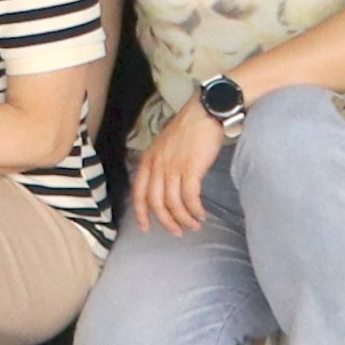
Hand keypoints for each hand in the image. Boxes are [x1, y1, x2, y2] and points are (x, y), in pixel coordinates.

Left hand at [130, 102, 227, 237]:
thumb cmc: (188, 128)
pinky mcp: (191, 169)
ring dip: (184, 219)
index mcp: (149, 159)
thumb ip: (160, 164)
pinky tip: (202, 215)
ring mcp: (173, 167)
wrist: (205, 112)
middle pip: (156, 203)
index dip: (141, 213)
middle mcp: (157, 165)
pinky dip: (195, 210)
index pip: (138, 192)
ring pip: (173, 203)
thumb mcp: (165, 145)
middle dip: (166, 222)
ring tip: (194, 225)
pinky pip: (190, 198)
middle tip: (177, 232)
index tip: (145, 228)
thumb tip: (163, 187)